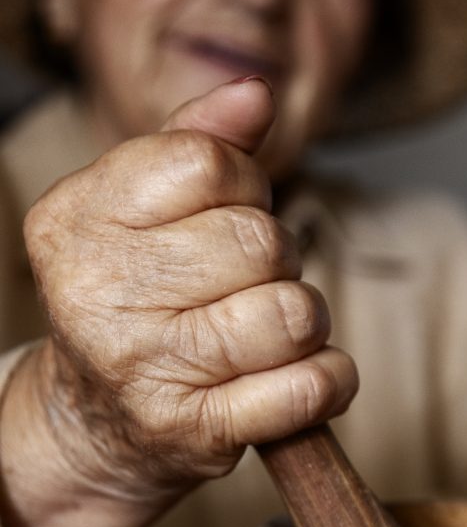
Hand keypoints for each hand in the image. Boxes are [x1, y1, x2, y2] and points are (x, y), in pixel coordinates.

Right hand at [1, 78, 356, 526]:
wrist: (98, 422)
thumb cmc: (137, 301)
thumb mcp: (139, 210)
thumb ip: (194, 141)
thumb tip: (256, 93)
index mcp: (76, 222)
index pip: (205, 163)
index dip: (244, 182)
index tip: (232, 211)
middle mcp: (98, 296)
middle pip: (259, 241)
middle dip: (277, 257)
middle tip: (250, 283)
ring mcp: (144, 371)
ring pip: (292, 314)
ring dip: (304, 320)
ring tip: (270, 332)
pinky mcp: (196, 433)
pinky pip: (309, 388)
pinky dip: (330, 379)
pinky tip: (305, 375)